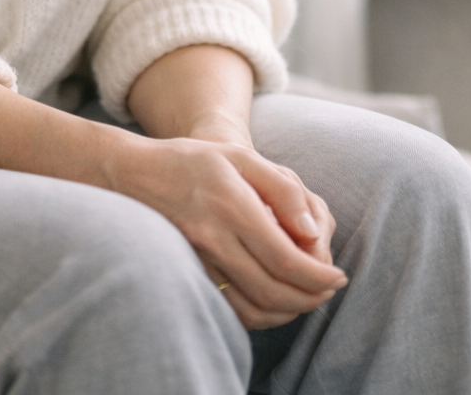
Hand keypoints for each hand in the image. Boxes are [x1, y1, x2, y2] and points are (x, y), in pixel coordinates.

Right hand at [105, 131, 345, 329]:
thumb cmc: (193, 161)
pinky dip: (259, 314)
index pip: (285, 258)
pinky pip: (230, 307)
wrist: (132, 174)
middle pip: (273, 289)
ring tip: (307, 299)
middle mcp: (214, 238)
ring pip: (252, 307)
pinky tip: (274, 301)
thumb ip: (281, 189)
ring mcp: (199, 259)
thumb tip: (311, 232)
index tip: (338, 277)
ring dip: (287, 312)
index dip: (318, 275)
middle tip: (328, 291)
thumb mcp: (239, 155)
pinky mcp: (191, 272)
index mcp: (233, 206)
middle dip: (310, 298)